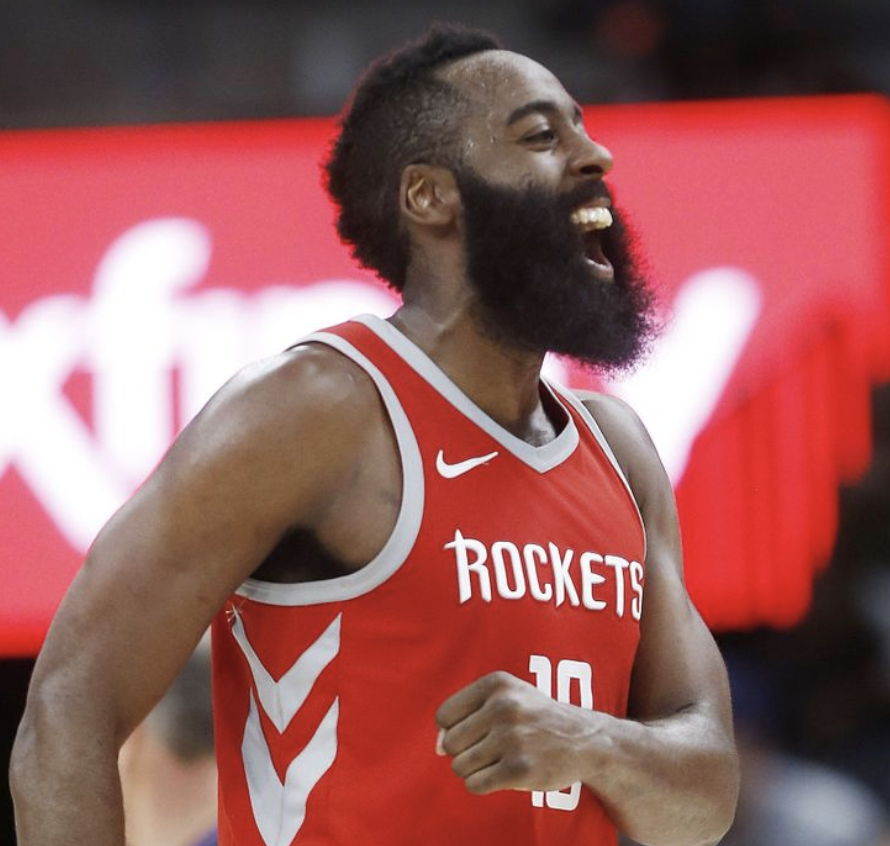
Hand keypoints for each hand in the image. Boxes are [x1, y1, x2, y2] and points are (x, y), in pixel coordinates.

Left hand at [435, 670, 595, 794]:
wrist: (585, 740)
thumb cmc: (535, 718)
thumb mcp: (506, 697)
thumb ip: (466, 714)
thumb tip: (437, 746)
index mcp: (496, 684)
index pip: (444, 715)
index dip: (452, 730)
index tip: (474, 733)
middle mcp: (503, 707)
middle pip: (450, 743)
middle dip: (464, 752)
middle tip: (490, 750)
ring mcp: (512, 738)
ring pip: (460, 766)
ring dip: (473, 770)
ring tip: (497, 761)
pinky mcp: (519, 770)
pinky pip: (474, 784)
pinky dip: (482, 784)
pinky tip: (501, 775)